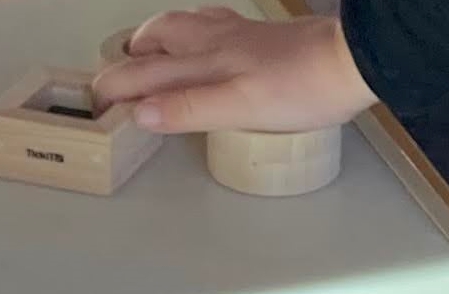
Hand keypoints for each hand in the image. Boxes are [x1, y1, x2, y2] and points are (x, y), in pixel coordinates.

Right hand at [92, 8, 376, 133]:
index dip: (120, 92)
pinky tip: (203, 36)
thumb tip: (140, 113)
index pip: (148, 78)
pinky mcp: (260, 37)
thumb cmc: (302, 88)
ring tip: (143, 49)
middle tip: (110, 75)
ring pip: (183, 28)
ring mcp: (239, 37)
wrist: (350, 63)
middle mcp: (216, 44)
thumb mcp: (240, 108)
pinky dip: (195, 29)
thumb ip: (189, 109)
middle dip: (129, 60)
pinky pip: (214, 25)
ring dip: (156, 37)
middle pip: (159, 44)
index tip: (98, 107)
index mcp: (206, 64)